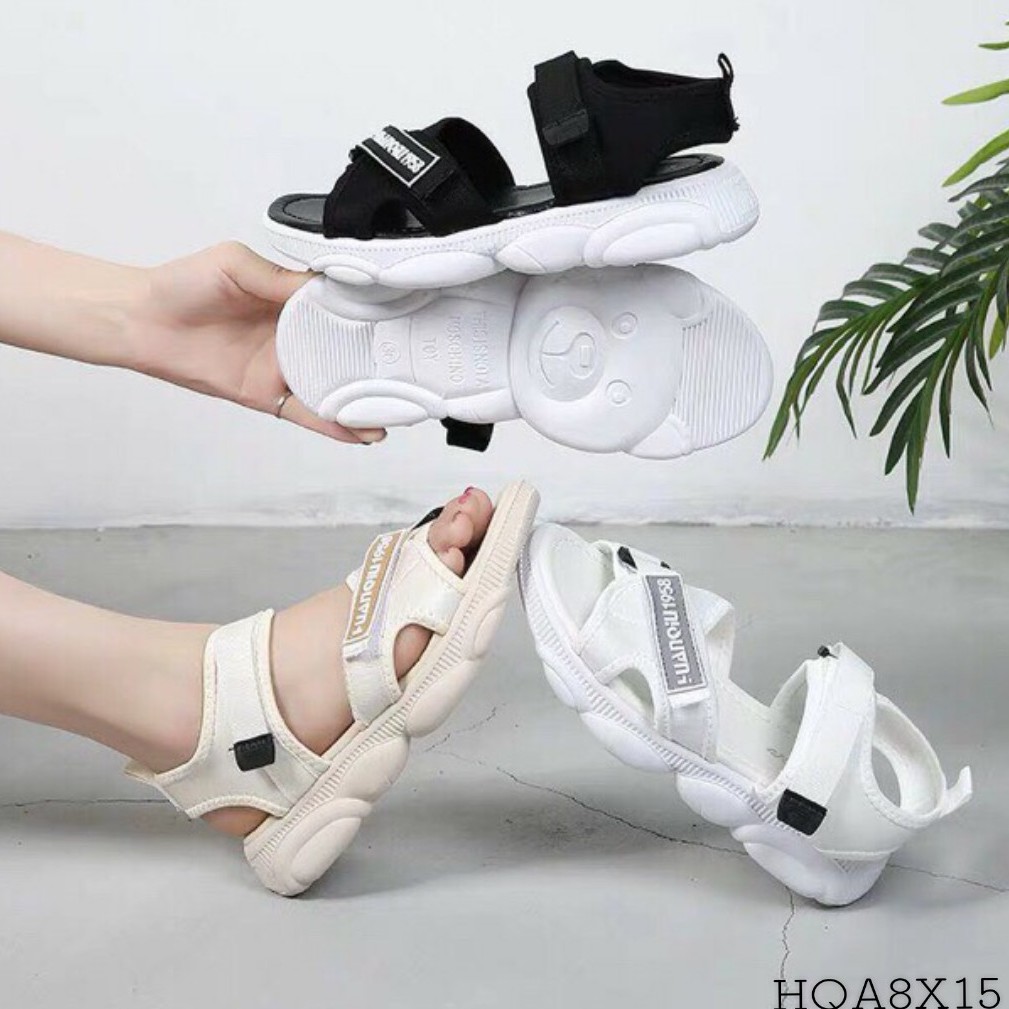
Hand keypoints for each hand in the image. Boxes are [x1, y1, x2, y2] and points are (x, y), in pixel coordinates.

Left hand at [133, 242, 383, 443]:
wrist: (143, 322)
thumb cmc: (181, 286)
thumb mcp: (235, 264)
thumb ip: (281, 277)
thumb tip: (324, 284)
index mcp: (293, 302)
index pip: (343, 311)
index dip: (372, 317)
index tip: (404, 321)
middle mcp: (295, 337)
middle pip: (347, 354)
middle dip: (379, 364)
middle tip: (415, 372)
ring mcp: (284, 369)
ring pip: (334, 388)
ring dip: (364, 401)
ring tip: (399, 410)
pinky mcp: (268, 396)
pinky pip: (307, 414)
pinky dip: (334, 425)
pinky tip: (360, 432)